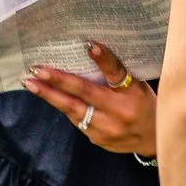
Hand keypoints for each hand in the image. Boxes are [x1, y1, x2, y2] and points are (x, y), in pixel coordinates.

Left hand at [26, 41, 157, 158]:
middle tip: (36, 70)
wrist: (154, 139)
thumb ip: (116, 73)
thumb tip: (90, 49)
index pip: (117, 72)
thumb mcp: (138, 85)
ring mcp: (107, 129)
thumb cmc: (144, 104)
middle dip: (58, 81)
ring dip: (50, 96)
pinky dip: (63, 107)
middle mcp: (119, 112)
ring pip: (73, 110)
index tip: (89, 45)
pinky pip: (76, 121)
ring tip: (31, 84)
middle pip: (85, 93)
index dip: (104, 59)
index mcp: (133, 94)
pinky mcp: (98, 139)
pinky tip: (49, 96)